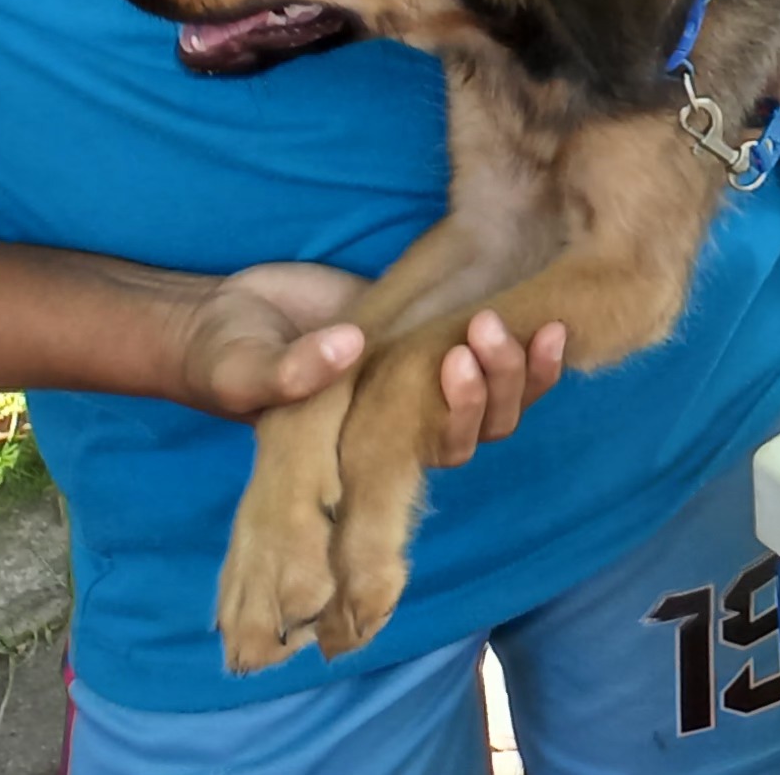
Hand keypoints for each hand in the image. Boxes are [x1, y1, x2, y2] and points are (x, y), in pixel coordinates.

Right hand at [173, 268, 560, 450]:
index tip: (451, 373)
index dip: (455, 427)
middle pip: (474, 432)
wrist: (232, 313)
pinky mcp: (440, 338)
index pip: (426, 466)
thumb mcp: (240, 369)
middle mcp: (403, 423)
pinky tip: (552, 322)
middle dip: (486, 390)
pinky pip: (501, 358)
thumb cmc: (227, 357)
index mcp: (360, 449)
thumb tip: (347, 352)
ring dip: (515, 368)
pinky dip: (530, 348)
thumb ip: (284, 373)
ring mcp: (427, 382)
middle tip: (473, 336)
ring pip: (501, 401)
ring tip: (498, 320)